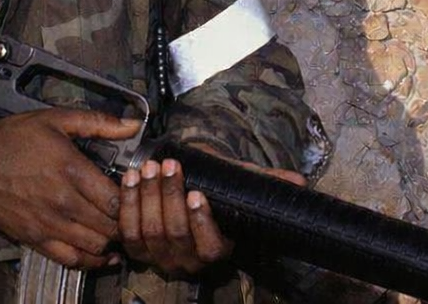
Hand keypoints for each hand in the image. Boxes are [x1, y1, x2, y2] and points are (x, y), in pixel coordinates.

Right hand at [0, 109, 142, 268]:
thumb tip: (134, 124)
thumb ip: (97, 122)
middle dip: (124, 220)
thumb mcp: (54, 119)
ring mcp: (50, 226)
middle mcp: (64, 203)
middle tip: (128, 212)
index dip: (132, 199)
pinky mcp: (36, 240)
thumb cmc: (13, 138)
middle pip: (110, 226)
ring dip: (110, 241)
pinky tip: (100, 253)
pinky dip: (90, 260)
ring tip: (114, 228)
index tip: (133, 191)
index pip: (116, 199)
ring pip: (95, 246)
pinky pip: (72, 260)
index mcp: (72, 171)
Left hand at [118, 154, 305, 275]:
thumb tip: (300, 182)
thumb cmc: (212, 183)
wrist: (184, 181)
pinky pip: (128, 231)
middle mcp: (187, 260)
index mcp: (216, 249)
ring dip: (148, 197)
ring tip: (150, 168)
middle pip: (175, 235)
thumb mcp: (238, 182)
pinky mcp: (136, 247)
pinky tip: (130, 177)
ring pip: (150, 232)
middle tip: (170, 167)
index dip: (202, 222)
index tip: (198, 193)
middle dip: (169, 197)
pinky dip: (127, 203)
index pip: (210, 247)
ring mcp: (159, 256)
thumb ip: (266, 183)